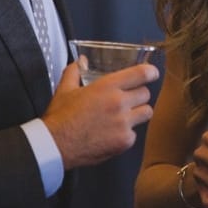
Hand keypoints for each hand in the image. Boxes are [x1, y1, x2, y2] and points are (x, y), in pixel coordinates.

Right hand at [43, 62, 158, 167]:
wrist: (55, 145)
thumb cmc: (60, 118)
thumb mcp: (65, 89)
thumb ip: (75, 71)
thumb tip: (80, 61)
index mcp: (107, 86)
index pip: (141, 74)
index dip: (150, 72)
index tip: (151, 74)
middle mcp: (119, 103)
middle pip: (146, 94)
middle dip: (139, 95)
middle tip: (128, 99)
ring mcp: (124, 123)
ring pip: (146, 113)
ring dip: (138, 112)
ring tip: (125, 116)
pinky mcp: (124, 141)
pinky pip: (135, 133)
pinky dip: (127, 133)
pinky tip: (113, 133)